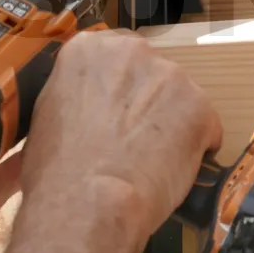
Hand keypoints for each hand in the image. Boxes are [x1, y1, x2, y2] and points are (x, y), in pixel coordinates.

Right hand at [20, 29, 222, 244]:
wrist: (87, 203)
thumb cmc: (56, 171)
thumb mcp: (48, 115)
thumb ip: (76, 93)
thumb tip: (88, 103)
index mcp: (89, 49)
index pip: (117, 54)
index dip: (120, 86)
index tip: (117, 110)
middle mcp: (132, 51)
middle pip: (152, 72)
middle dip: (148, 101)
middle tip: (133, 138)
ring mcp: (170, 76)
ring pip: (179, 98)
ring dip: (172, 124)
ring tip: (152, 160)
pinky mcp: (200, 106)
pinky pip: (205, 126)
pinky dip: (196, 147)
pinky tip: (172, 170)